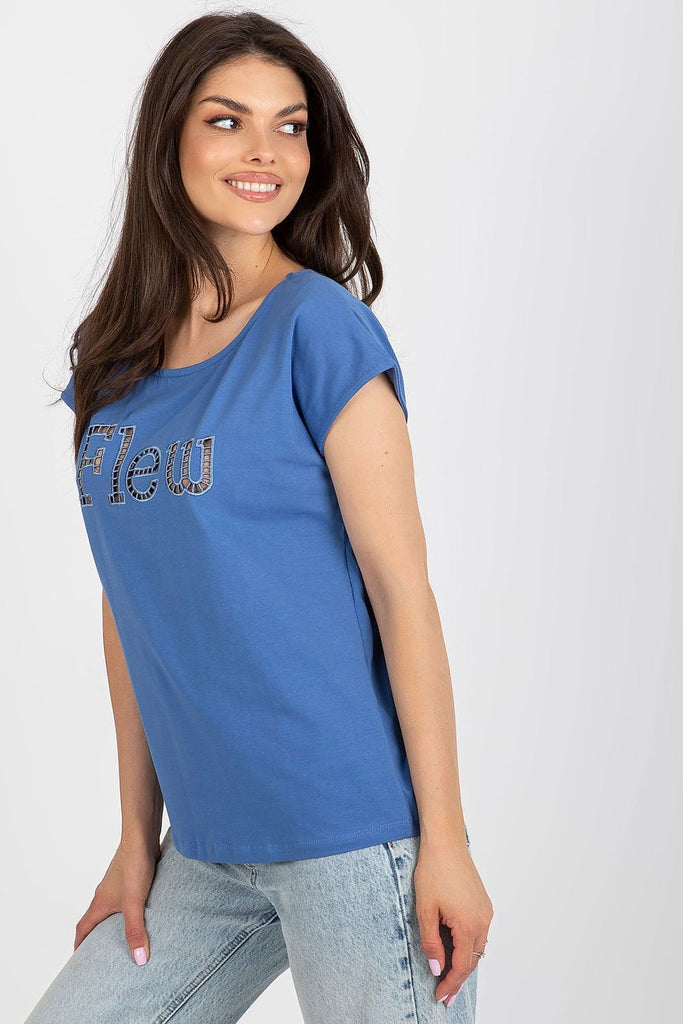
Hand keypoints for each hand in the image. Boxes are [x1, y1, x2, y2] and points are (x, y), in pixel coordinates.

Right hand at [73, 834, 161, 965]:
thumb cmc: (133, 865)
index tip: (79, 960)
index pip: (83, 928)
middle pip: (95, 918)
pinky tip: (145, 910)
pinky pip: (126, 896)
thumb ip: (135, 930)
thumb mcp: (135, 903)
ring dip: (114, 921)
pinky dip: (129, 907)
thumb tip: (139, 959)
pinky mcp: (131, 876)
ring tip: (125, 934)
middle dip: (96, 936)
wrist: (142, 835)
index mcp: (99, 902)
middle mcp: (105, 893)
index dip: (80, 944)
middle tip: (102, 953)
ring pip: (111, 907)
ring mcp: (117, 883)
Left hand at [414, 837, 493, 1004]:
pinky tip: (456, 950)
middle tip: (445, 994)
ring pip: (477, 948)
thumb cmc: (433, 871)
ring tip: (449, 976)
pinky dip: (468, 947)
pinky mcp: (484, 903)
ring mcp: (485, 911)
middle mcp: (483, 921)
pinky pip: (479, 933)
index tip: (440, 996)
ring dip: (464, 963)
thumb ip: (431, 943)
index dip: (450, 984)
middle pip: (473, 961)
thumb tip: (437, 968)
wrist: (446, 843)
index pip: (461, 966)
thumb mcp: (425, 910)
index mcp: (468, 925)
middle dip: (458, 979)